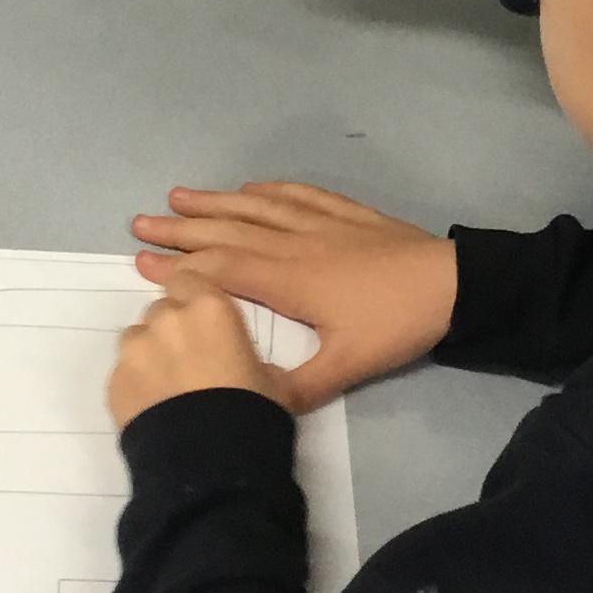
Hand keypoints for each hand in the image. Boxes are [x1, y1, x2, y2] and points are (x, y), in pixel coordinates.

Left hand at [109, 272, 285, 431]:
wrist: (208, 463)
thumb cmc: (251, 413)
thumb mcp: (274, 383)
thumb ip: (255, 362)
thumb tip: (249, 369)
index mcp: (210, 309)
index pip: (189, 281)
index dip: (194, 299)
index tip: (203, 323)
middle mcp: (167, 320)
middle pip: (161, 310)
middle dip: (172, 329)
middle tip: (189, 361)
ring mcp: (135, 350)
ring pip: (137, 339)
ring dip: (149, 354)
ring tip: (167, 387)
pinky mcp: (114, 382)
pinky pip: (124, 373)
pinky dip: (136, 384)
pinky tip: (153, 409)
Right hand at [130, 183, 457, 410]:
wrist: (454, 284)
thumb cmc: (397, 324)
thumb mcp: (349, 366)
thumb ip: (301, 388)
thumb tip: (257, 405)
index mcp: (289, 279)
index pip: (222, 269)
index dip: (180, 267)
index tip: (141, 263)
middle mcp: (296, 243)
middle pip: (229, 231)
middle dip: (181, 229)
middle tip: (138, 223)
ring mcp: (321, 223)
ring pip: (257, 207)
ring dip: (215, 202)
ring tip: (177, 196)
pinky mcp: (347, 214)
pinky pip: (298, 194)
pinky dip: (268, 190)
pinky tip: (250, 188)